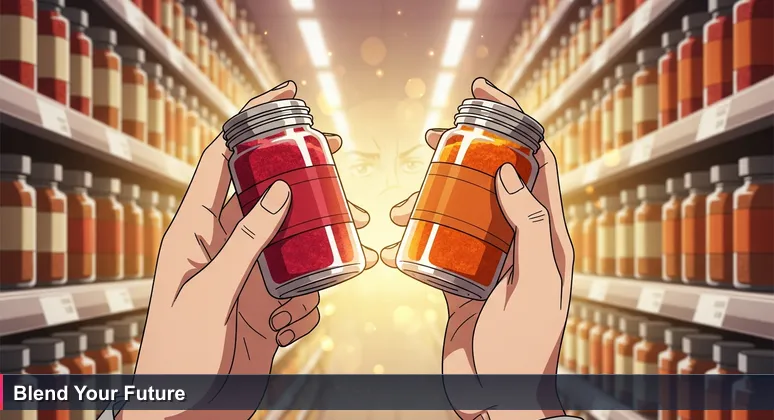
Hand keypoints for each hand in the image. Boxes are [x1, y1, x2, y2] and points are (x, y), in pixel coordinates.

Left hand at [125, 81, 377, 419]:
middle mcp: (221, 248)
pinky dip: (304, 305)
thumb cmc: (178, 357)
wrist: (185, 414)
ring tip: (351, 243)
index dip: (251, 123)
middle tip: (339, 161)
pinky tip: (287, 327)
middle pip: (266, 196)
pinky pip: (298, 291)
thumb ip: (246, 240)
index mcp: (194, 233)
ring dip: (318, 247)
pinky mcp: (262, 308)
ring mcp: (244, 278)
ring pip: (291, 243)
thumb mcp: (211, 292)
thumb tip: (278, 189)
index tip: (287, 98)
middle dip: (302, 182)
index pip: (221, 160)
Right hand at [381, 78, 573, 419]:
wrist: (498, 397)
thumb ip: (530, 230)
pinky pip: (434, 243)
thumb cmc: (526, 350)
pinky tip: (394, 234)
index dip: (517, 123)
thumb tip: (512, 173)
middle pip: (493, 177)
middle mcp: (517, 240)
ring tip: (404, 198)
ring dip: (431, 194)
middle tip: (436, 135)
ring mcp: (486, 258)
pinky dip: (413, 233)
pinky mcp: (457, 277)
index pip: (538, 163)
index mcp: (546, 236)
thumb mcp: (536, 288)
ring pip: (458, 207)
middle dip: (467, 150)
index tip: (487, 96)